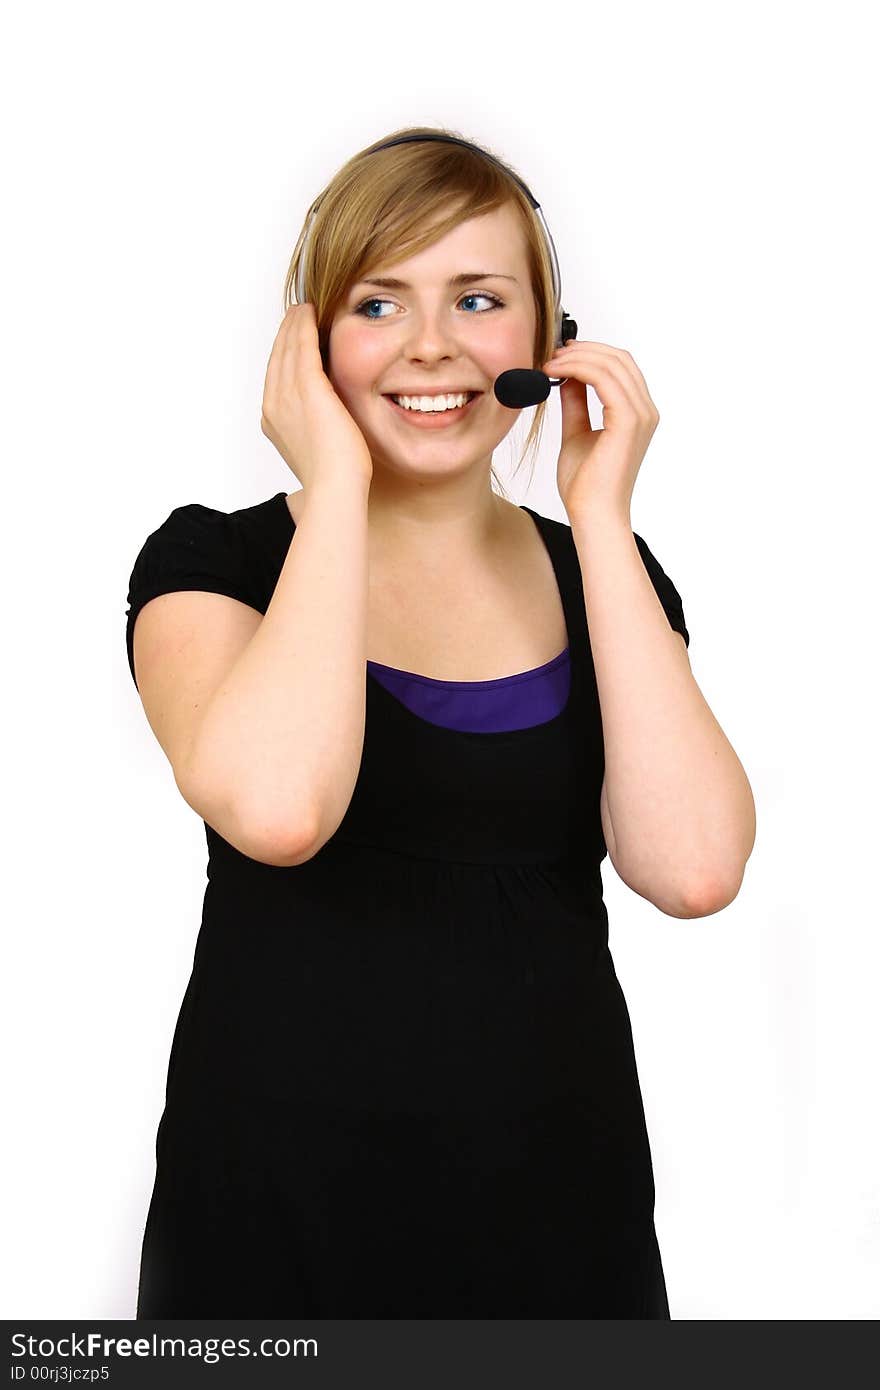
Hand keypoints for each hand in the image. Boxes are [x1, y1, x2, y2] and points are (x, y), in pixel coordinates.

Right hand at [261, 303, 373, 487]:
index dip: (283, 353)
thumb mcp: (316, 446)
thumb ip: (313, 426)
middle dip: (286, 333)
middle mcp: (273, 404)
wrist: (335, 487)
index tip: (293, 337)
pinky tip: (310, 312)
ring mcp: (287, 395)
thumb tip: (324, 418)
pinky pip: (302, 346)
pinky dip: (304, 326)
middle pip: (276, 357)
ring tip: (303, 308)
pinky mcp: (308, 388)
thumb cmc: (335, 476)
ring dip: (294, 323)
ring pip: (287, 347)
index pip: (275, 376)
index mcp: (272, 419)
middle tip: (296, 313)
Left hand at [541, 340, 659, 523]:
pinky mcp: (628, 421)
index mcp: (637, 414)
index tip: (559, 354)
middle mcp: (645, 411)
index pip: (620, 366)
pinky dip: (577, 369)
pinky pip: (604, 379)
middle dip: (583, 349)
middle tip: (551, 353)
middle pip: (618, 358)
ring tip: (548, 362)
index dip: (590, 353)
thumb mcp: (576, 433)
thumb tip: (568, 377)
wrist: (592, 513)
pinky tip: (555, 373)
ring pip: (611, 363)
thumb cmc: (586, 485)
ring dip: (577, 357)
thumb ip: (576, 404)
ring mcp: (640, 415)